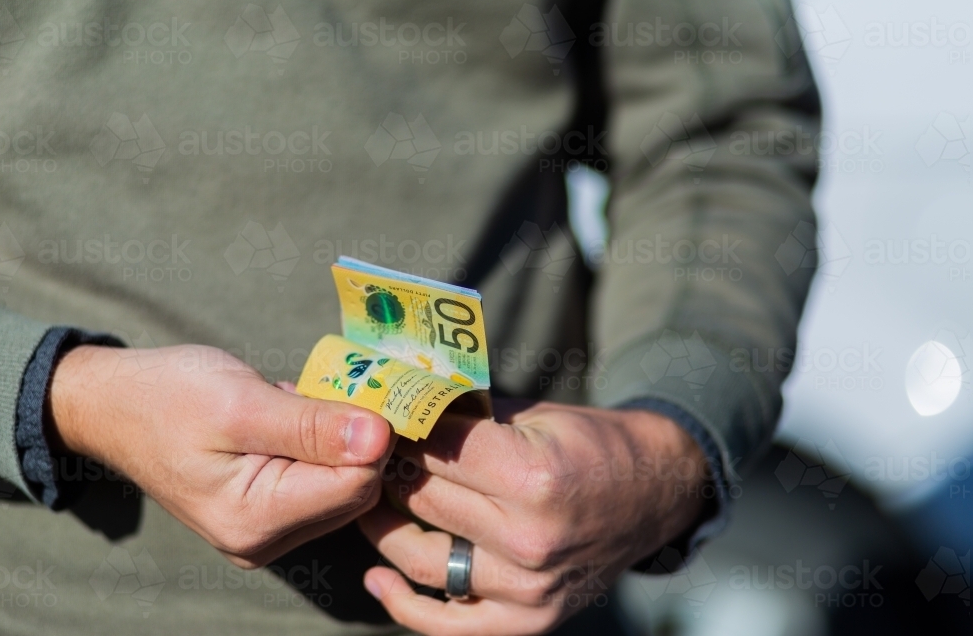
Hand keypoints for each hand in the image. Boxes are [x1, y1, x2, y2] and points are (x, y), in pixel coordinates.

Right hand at [49, 343, 391, 567]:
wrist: (114, 405)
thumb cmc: (168, 396)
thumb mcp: (242, 403)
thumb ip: (313, 425)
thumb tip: (380, 437)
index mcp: (254, 519)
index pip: (356, 484)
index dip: (370, 435)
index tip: (357, 390)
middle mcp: (263, 540)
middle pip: (355, 490)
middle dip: (354, 438)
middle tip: (322, 390)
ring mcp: (264, 533)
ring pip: (343, 486)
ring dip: (336, 440)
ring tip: (293, 405)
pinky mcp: (266, 516)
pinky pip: (320, 483)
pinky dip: (318, 447)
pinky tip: (289, 420)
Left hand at [359, 402, 709, 635]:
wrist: (652, 494)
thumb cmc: (590, 445)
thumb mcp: (532, 415)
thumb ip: (467, 416)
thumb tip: (402, 406)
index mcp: (532, 477)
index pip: (435, 448)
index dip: (403, 426)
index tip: (382, 416)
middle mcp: (527, 539)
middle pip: (424, 498)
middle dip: (390, 467)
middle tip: (371, 450)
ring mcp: (526, 587)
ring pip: (422, 557)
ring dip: (384, 525)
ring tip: (368, 498)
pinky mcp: (527, 619)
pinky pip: (446, 622)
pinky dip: (403, 603)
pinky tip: (378, 576)